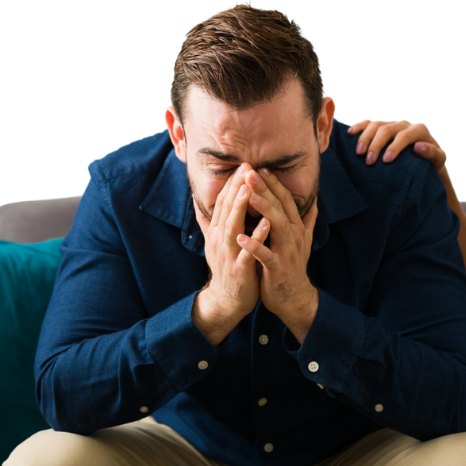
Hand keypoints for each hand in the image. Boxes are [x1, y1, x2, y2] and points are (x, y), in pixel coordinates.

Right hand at [192, 163, 264, 342]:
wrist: (227, 300)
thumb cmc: (227, 268)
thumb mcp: (215, 243)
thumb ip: (209, 223)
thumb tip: (198, 204)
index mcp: (217, 232)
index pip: (223, 202)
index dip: (232, 183)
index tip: (243, 164)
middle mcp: (220, 240)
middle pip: (226, 209)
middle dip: (236, 187)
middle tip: (246, 166)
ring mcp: (228, 254)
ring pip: (233, 226)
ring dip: (241, 207)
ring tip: (250, 188)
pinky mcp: (239, 269)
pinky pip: (248, 251)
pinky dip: (256, 237)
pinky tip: (267, 223)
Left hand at [238, 168, 319, 340]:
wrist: (293, 298)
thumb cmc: (292, 266)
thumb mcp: (302, 241)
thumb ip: (307, 220)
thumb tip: (314, 201)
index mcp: (295, 227)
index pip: (284, 200)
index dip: (273, 183)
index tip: (259, 167)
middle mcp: (293, 236)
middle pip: (279, 207)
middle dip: (265, 189)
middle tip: (250, 172)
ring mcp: (287, 251)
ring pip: (276, 226)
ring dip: (263, 209)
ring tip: (248, 196)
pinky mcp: (278, 268)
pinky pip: (265, 255)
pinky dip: (254, 246)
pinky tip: (240, 237)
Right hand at [347, 118, 447, 173]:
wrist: (426, 159)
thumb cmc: (432, 162)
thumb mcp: (439, 160)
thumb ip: (433, 153)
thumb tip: (418, 147)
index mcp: (420, 129)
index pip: (404, 136)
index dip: (394, 147)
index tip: (386, 161)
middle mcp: (405, 123)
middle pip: (387, 129)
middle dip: (376, 145)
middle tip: (369, 161)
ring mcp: (393, 123)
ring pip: (376, 124)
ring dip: (365, 138)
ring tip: (359, 153)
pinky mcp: (383, 126)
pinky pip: (369, 122)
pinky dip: (359, 127)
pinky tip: (350, 134)